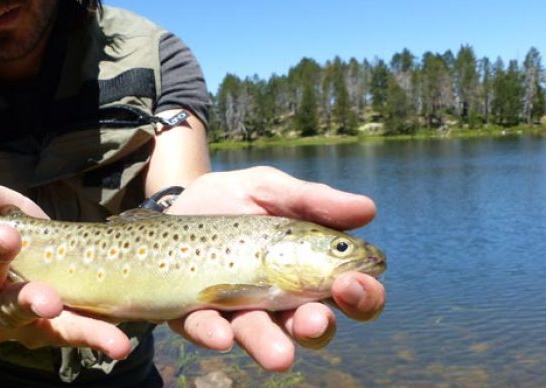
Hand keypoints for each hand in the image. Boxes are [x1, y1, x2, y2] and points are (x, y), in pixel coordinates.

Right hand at [0, 155, 133, 359]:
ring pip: (51, 331)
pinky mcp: (62, 329)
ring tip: (107, 338)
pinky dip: (101, 338)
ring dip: (78, 332)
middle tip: (46, 299)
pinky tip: (121, 343)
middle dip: (26, 303)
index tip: (5, 232)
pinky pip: (81, 335)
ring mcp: (31, 325)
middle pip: (7, 310)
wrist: (1, 274)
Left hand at [165, 166, 385, 370]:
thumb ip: (311, 200)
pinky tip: (221, 334)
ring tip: (279, 356)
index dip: (362, 293)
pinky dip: (213, 334)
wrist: (177, 201)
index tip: (352, 281)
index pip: (351, 292)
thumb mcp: (269, 189)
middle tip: (316, 320)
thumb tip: (368, 208)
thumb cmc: (234, 197)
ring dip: (270, 345)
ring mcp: (240, 312)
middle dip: (318, 327)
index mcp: (313, 269)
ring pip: (261, 337)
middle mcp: (282, 300)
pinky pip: (205, 330)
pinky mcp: (197, 316)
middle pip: (313, 326)